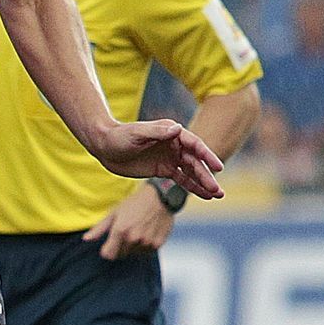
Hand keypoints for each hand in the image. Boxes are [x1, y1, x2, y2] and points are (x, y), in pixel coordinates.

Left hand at [82, 184, 174, 259]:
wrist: (161, 197)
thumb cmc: (134, 203)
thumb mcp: (114, 212)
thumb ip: (99, 228)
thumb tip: (86, 239)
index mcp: (120, 230)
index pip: (108, 255)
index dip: (107, 250)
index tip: (110, 244)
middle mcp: (132, 238)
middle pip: (121, 255)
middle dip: (120, 247)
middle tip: (126, 232)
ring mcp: (146, 242)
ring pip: (134, 254)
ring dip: (133, 247)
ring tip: (138, 231)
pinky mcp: (157, 244)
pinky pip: (146, 252)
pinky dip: (145, 246)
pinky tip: (147, 233)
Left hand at [91, 119, 222, 198]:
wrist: (104, 146)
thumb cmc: (119, 136)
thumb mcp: (137, 133)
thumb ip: (157, 132)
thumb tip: (177, 128)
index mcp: (171, 133)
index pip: (194, 145)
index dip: (207, 156)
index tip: (218, 167)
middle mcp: (175, 144)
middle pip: (196, 161)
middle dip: (207, 176)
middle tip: (219, 191)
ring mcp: (170, 157)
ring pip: (192, 172)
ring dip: (204, 183)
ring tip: (218, 195)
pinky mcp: (163, 169)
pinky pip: (181, 179)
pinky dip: (193, 187)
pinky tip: (205, 196)